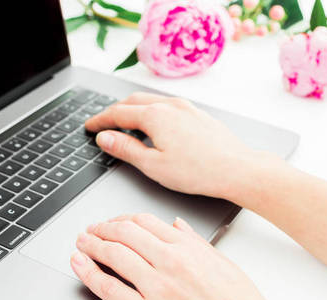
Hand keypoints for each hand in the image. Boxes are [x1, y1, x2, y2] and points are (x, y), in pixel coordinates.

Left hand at [69, 213, 291, 299]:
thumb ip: (197, 244)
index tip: (113, 224)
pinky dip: (89, 273)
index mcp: (190, 250)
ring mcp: (156, 289)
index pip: (145, 223)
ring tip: (81, 244)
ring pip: (113, 256)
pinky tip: (80, 265)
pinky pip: (109, 289)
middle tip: (91, 232)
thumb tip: (177, 227)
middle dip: (102, 229)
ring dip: (91, 246)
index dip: (122, 220)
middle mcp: (171, 263)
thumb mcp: (225, 267)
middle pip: (124, 234)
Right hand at [85, 93, 283, 199]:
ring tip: (125, 123)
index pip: (117, 113)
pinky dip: (151, 111)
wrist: (237, 169)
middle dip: (114, 111)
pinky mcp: (197, 114)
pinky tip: (154, 124)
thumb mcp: (153, 165)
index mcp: (155, 116)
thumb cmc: (199, 171)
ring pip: (151, 101)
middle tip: (103, 123)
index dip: (100, 121)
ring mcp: (186, 107)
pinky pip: (166, 105)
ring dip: (133, 109)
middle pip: (132, 102)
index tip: (89, 127)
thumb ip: (126, 149)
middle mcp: (170, 105)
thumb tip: (106, 138)